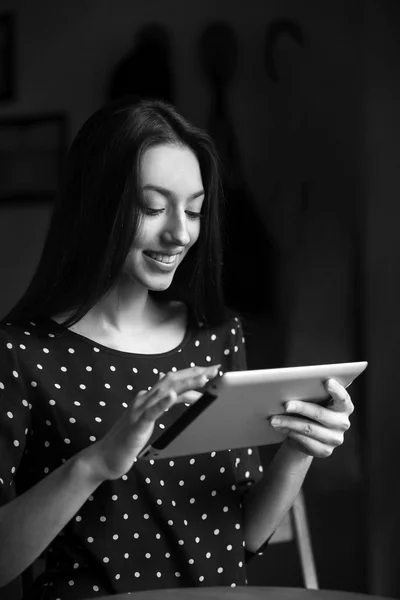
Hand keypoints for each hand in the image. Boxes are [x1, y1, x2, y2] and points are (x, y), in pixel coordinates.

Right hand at [82, 364, 220, 481]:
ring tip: (203, 378)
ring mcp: (138, 411)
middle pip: (171, 380)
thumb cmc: (125, 441)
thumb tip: (170, 393)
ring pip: (165, 391)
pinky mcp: (136, 425)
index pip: (172, 381)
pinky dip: (163, 402)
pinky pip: (151, 411)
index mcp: (146, 398)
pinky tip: (174, 396)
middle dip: (194, 374)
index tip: (211, 371)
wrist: (103, 458)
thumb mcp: (146, 420)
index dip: (191, 375)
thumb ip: (157, 406)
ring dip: (185, 383)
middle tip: (214, 370)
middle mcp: (143, 399)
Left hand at [269, 378, 353, 457]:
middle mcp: (343, 423)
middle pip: (320, 413)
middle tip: (285, 405)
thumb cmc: (309, 409)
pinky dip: (290, 432)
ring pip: (309, 428)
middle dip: (301, 408)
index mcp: (344, 406)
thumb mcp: (313, 399)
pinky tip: (279, 428)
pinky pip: (305, 441)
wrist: (306, 435)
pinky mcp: (325, 450)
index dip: (336, 390)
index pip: (343, 398)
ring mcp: (335, 438)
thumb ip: (311, 392)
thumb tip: (289, 388)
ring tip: (274, 419)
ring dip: (289, 423)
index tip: (327, 381)